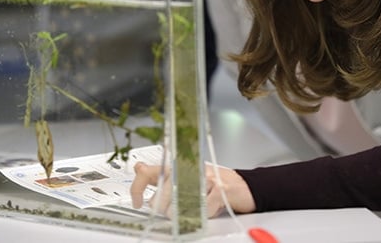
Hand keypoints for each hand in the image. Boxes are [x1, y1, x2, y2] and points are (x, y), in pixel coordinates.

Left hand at [130, 162, 256, 216]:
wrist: (243, 186)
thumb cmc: (214, 182)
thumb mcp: (186, 176)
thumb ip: (162, 174)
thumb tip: (139, 167)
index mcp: (179, 165)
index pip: (149, 172)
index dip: (137, 188)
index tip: (137, 202)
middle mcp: (190, 169)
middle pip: (161, 196)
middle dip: (164, 210)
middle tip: (174, 211)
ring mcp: (205, 178)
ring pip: (177, 205)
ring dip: (181, 214)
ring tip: (191, 210)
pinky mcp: (219, 189)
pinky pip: (201, 210)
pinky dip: (202, 215)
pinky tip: (207, 210)